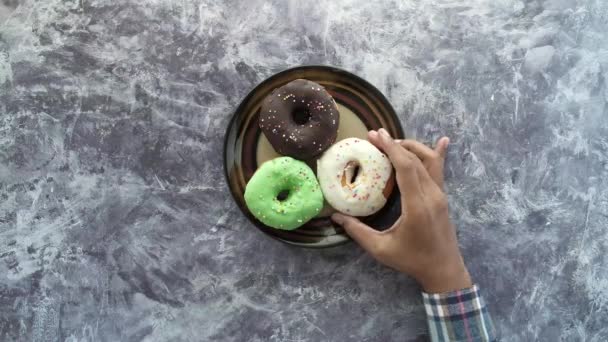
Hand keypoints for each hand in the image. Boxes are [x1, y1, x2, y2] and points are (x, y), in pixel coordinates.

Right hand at [332, 129, 470, 292]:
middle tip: (375, 136)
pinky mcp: (442, 197)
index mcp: (417, 206)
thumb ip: (358, 232)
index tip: (376, 135)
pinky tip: (443, 140)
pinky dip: (438, 153)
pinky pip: (440, 170)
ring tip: (392, 142)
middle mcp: (432, 195)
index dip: (391, 148)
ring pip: (430, 160)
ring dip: (412, 147)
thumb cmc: (412, 260)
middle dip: (395, 144)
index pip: (406, 167)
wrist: (444, 270)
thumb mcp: (381, 249)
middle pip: (416, 159)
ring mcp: (440, 195)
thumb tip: (335, 216)